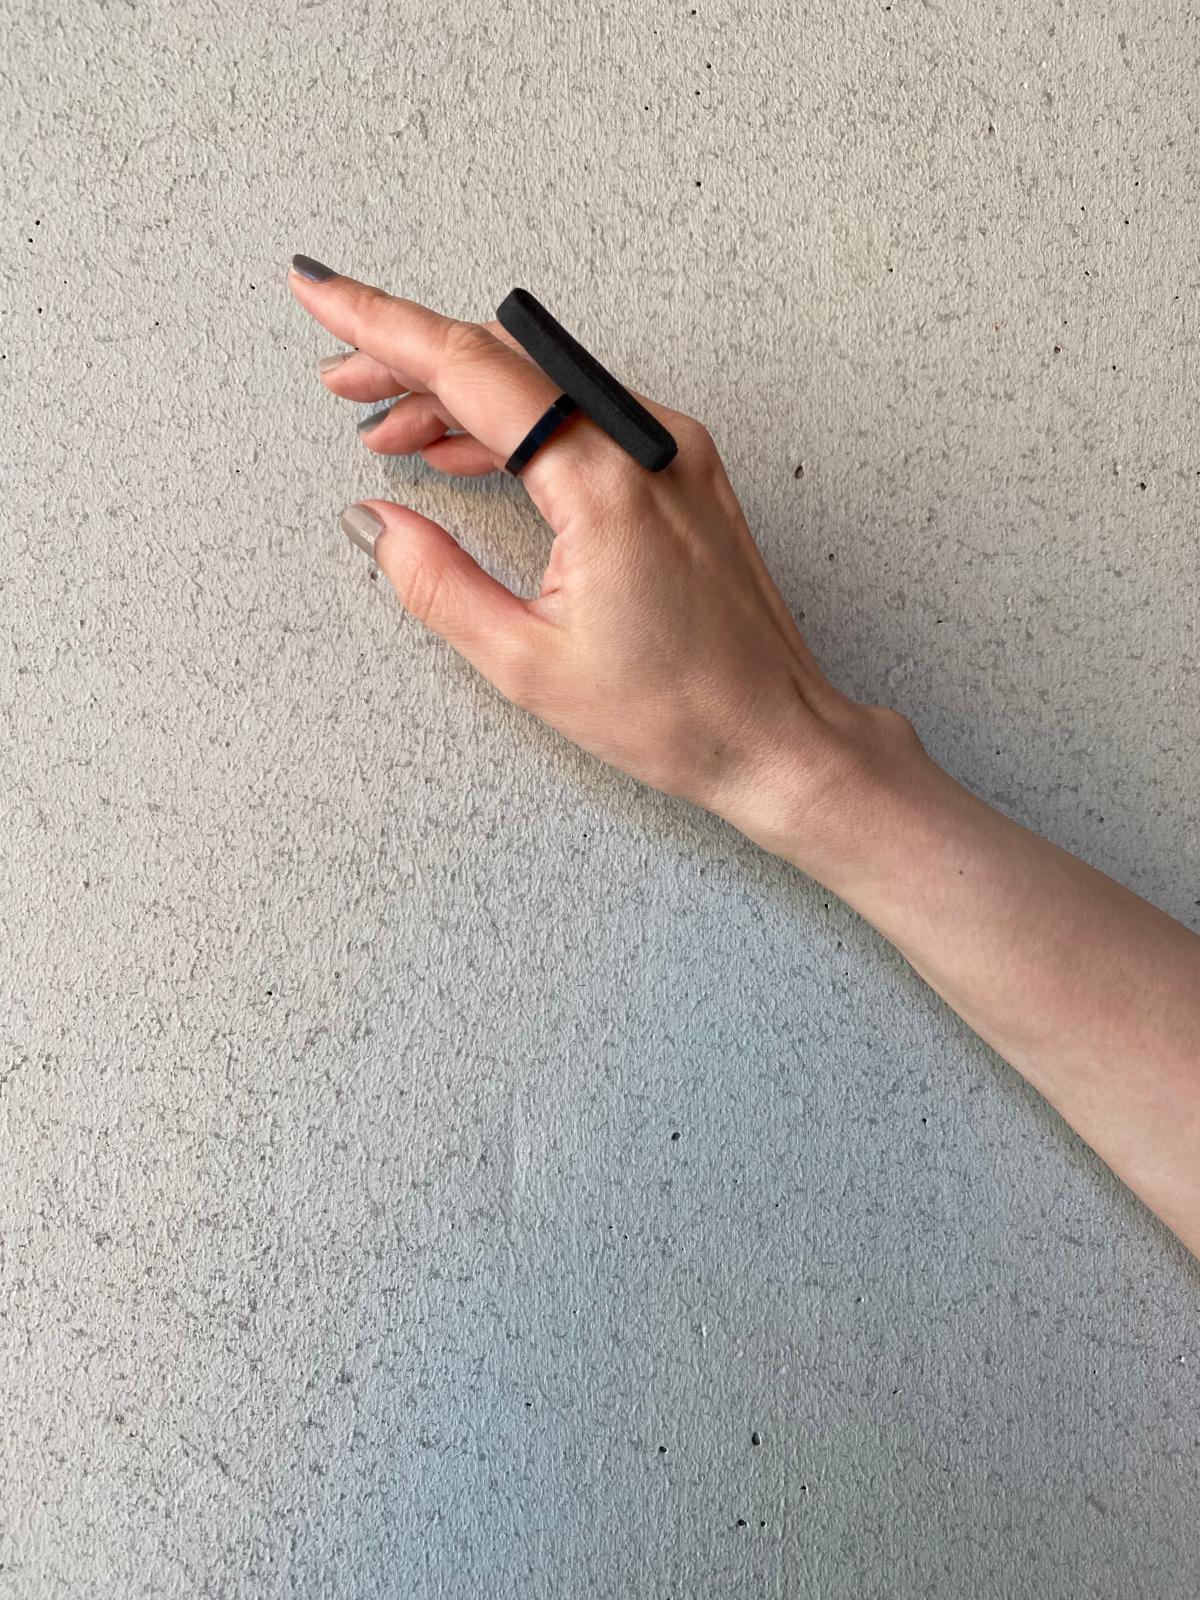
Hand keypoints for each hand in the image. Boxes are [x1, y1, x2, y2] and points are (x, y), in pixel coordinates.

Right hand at [288, 259, 916, 870]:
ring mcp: (673, 450)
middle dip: (408, 362)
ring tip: (386, 430)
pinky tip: (465, 453)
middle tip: (339, 383)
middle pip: (504, 363)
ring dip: (459, 397)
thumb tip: (374, 522)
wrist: (775, 735)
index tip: (318, 291)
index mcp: (604, 482)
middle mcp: (647, 443)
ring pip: (542, 387)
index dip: (381, 324)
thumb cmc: (676, 711)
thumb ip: (436, 582)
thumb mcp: (527, 663)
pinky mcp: (684, 471)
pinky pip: (582, 419)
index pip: (471, 369)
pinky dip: (516, 427)